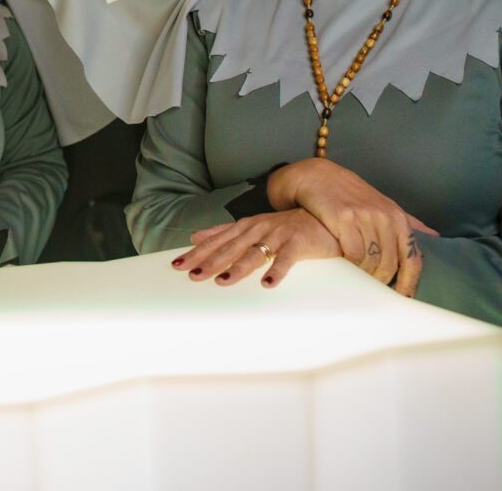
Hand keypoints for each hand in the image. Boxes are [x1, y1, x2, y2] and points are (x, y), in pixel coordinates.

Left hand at [172, 210, 340, 286]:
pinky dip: (277, 271)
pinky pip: (286, 259)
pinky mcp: (298, 243)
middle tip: (194, 276)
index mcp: (245, 226)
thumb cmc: (285, 226)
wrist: (323, 217)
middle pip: (231, 247)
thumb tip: (194, 236)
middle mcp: (258, 228)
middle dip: (211, 261)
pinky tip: (267, 284)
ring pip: (255, 253)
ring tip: (224, 282)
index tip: (178, 265)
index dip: (197, 253)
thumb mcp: (251, 226)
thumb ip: (223, 232)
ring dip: (239, 268)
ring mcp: (278, 235)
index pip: (216, 241)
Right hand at [267, 159, 436, 294]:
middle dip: (382, 282)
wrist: (318, 176)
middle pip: (390, 264)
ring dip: (364, 275)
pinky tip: (344, 265)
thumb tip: (435, 235)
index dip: (409, 282)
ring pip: (371, 261)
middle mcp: (384, 216)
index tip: (402, 298)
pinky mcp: (344, 218)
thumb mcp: (383, 204)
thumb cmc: (351, 194)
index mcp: (397, 217)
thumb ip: (408, 220)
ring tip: (357, 279)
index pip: (412, 258)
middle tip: (372, 290)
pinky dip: (350, 265)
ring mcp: (364, 217)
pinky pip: (352, 253)